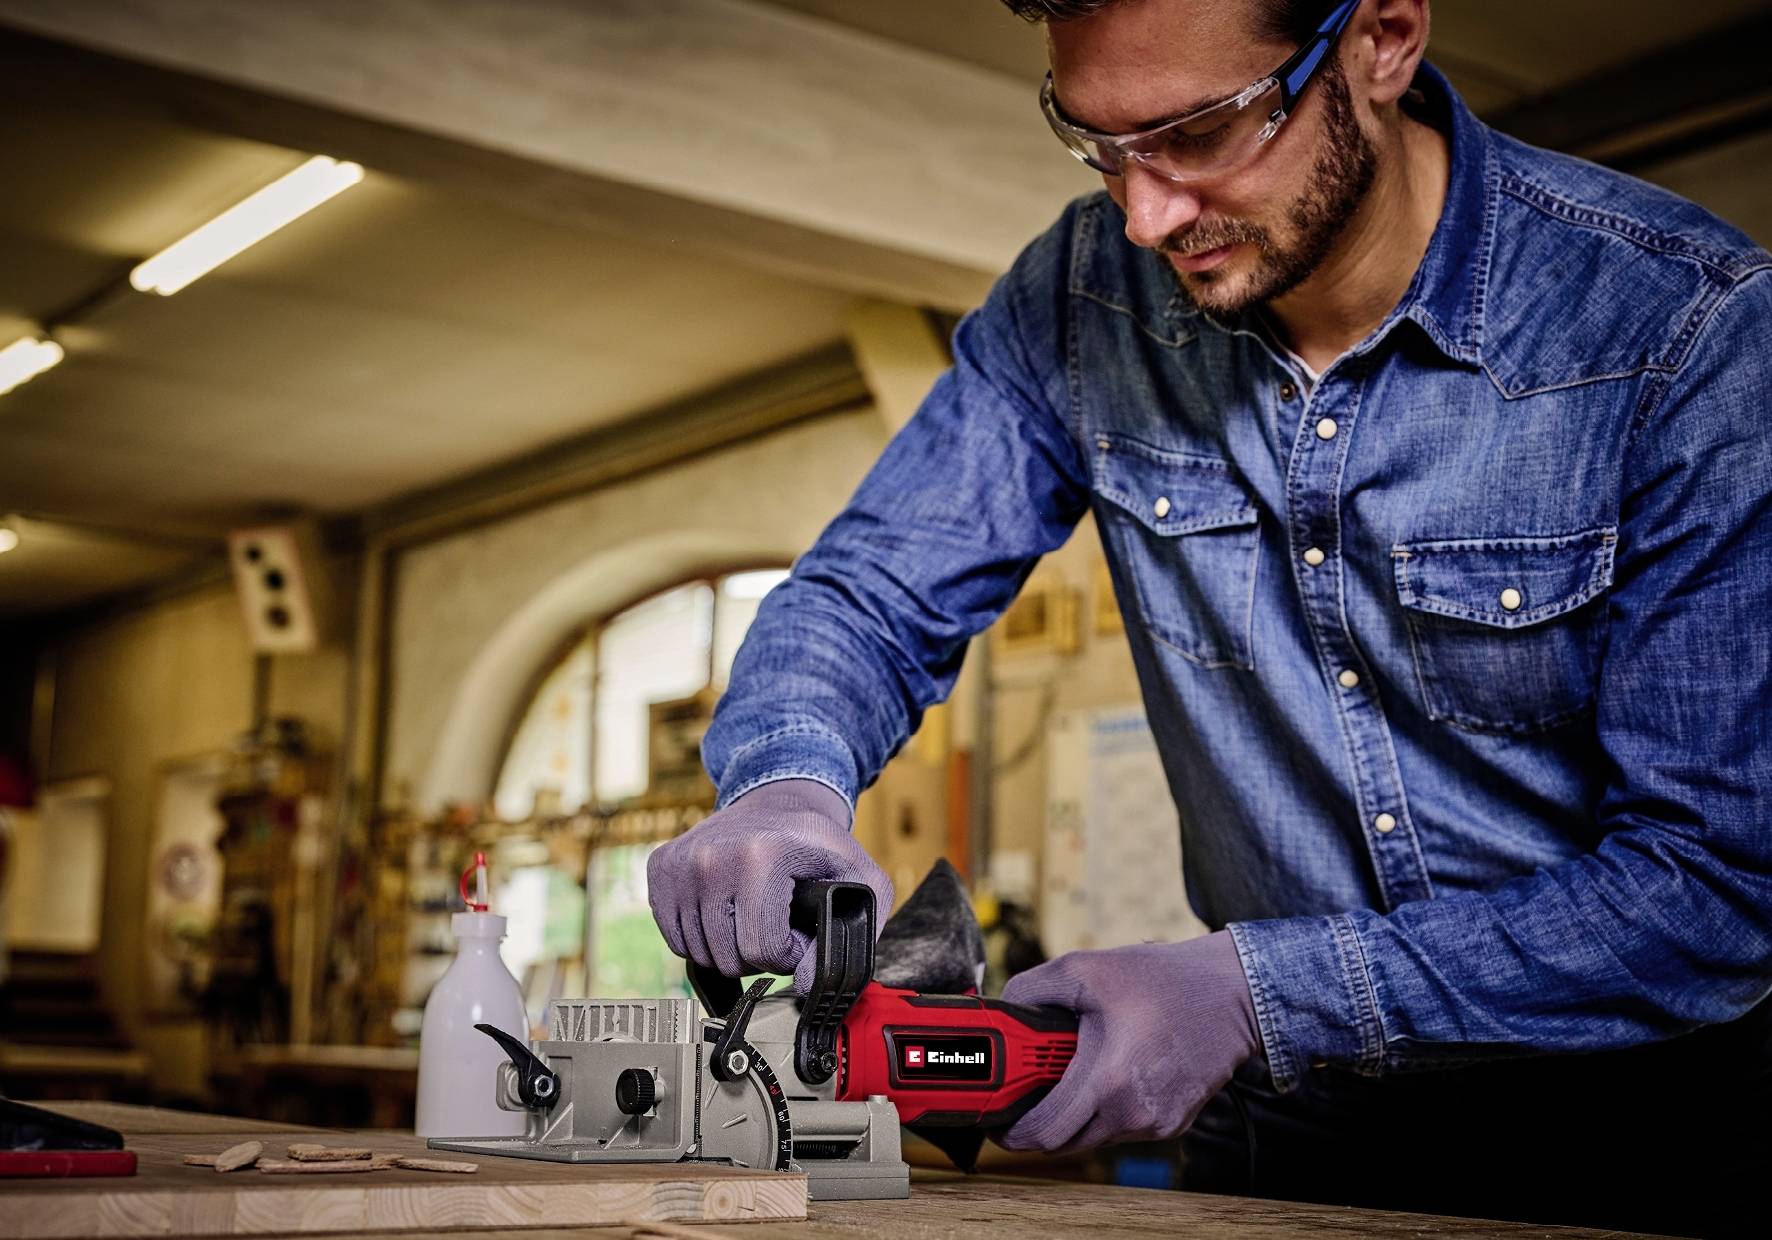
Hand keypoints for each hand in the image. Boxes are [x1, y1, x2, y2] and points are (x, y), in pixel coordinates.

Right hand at [646, 779, 892, 993]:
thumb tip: (809, 984)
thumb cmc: (815, 846)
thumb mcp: (860, 878)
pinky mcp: (659, 868)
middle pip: (729, 958)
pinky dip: (701, 936)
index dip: (789, 953)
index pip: (765, 950)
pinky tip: (724, 911)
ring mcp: (680, 863)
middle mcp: (711, 858)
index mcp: (761, 856)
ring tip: (751, 915)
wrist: (774, 803)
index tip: (797, 931)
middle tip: (774, 922)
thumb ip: (857, 934)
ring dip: (729, 946)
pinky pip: (674, 939)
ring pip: (699, 954)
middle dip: (759, 952)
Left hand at [994, 931, 1259, 1152]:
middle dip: (1039, 1121)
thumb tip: (1005, 1008)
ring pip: (1095, 1137)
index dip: (1013, 1131)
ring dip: (1074, 1114)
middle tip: (1025, 1092)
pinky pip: (1124, 1129)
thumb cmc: (1164, 980)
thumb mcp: (1085, 969)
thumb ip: (1032, 988)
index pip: (1045, 1133)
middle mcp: (1133, 1114)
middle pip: (1065, 1142)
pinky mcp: (1173, 1123)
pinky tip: (1107, 1073)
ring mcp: (1156, 1124)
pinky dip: (1106, 1110)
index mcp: (1108, 1082)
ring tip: (1069, 1072)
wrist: (1233, 994)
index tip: (997, 1117)